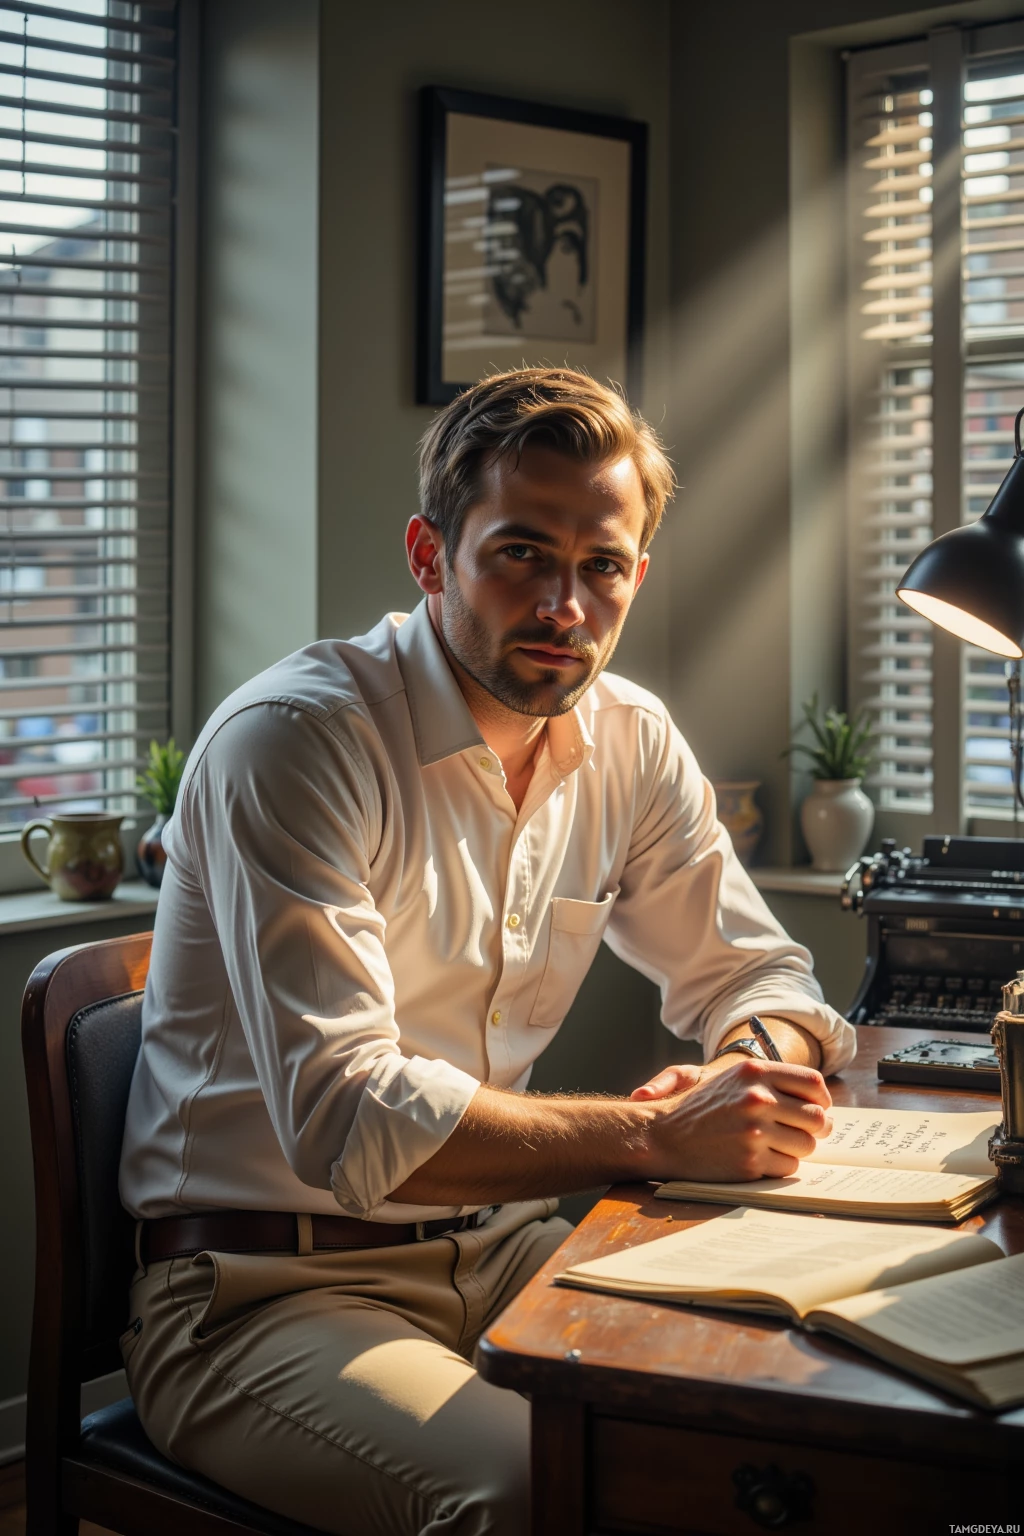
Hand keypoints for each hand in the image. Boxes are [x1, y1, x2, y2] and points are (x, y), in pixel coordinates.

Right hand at [639, 1057, 832, 1182]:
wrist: (661, 1135)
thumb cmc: (700, 1107)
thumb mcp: (732, 1079)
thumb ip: (773, 1083)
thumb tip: (820, 1104)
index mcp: (754, 1071)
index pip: (813, 1084)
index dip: (821, 1101)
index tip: (815, 1110)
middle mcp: (757, 1097)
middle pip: (816, 1118)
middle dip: (814, 1130)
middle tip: (801, 1134)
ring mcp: (754, 1131)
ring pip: (806, 1146)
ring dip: (796, 1150)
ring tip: (774, 1146)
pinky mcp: (749, 1161)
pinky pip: (788, 1168)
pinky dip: (779, 1167)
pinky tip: (759, 1160)